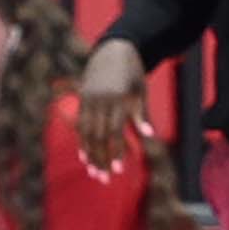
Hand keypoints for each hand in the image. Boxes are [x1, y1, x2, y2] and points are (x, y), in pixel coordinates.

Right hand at [75, 40, 142, 174]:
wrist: (113, 50)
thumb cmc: (133, 73)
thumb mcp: (141, 90)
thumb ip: (142, 113)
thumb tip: (148, 136)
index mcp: (118, 97)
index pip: (115, 130)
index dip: (116, 151)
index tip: (119, 169)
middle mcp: (100, 99)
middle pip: (98, 135)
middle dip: (101, 158)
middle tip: (105, 179)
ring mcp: (88, 99)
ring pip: (86, 132)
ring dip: (90, 154)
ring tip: (95, 173)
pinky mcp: (82, 99)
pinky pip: (80, 124)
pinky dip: (82, 141)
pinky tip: (85, 157)